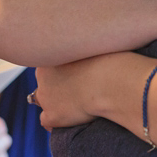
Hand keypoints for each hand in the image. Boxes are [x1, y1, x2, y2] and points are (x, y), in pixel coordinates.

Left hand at [32, 52, 153, 129]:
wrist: (113, 81)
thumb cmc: (114, 58)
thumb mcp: (100, 41)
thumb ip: (91, 43)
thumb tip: (102, 35)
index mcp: (53, 52)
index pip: (51, 59)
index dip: (64, 66)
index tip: (78, 68)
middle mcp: (43, 74)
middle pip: (45, 78)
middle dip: (57, 81)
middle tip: (78, 84)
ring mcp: (46, 95)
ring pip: (42, 99)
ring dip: (55, 100)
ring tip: (74, 102)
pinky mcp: (53, 115)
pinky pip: (46, 121)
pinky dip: (56, 120)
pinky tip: (70, 118)